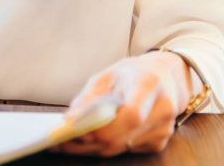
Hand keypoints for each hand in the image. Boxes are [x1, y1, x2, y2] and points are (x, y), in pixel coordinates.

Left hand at [55, 52, 195, 155]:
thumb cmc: (130, 74)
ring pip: (121, 147)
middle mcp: (163, 108)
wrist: (162, 77)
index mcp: (150, 84)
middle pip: (123, 136)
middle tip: (60, 142)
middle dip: (89, 142)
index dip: (104, 127)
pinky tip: (89, 140)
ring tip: (66, 142)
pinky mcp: (159, 141)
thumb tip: (69, 121)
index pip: (131, 114)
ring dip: (92, 147)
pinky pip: (125, 150)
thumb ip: (88, 98)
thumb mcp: (106, 76)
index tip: (75, 130)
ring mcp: (164, 128)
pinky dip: (105, 147)